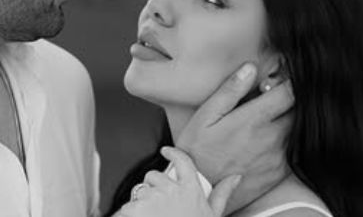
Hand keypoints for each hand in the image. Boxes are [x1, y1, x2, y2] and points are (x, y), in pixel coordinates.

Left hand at [116, 147, 240, 216]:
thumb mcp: (212, 215)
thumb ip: (222, 194)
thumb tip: (236, 177)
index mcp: (190, 189)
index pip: (183, 162)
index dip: (173, 153)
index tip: (166, 151)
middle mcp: (171, 189)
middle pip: (154, 175)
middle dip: (153, 186)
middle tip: (158, 205)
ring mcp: (153, 198)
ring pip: (140, 190)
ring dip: (141, 201)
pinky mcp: (136, 207)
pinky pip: (127, 205)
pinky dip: (129, 213)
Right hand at [175, 62, 293, 212]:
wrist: (200, 188)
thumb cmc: (198, 150)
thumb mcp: (206, 116)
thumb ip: (230, 91)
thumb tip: (250, 68)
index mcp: (254, 120)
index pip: (289, 93)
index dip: (288, 81)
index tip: (280, 78)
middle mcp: (272, 137)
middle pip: (299, 110)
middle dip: (290, 100)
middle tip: (273, 98)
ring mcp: (279, 156)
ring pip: (297, 130)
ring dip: (288, 120)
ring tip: (267, 120)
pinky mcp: (280, 172)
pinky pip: (294, 150)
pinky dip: (287, 140)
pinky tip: (267, 140)